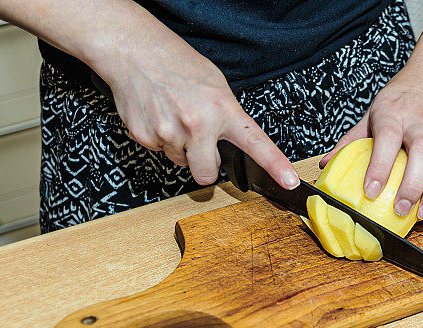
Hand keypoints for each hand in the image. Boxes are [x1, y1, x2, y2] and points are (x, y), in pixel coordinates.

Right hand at [98, 34, 297, 188]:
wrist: (133, 51)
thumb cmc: (175, 63)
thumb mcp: (215, 85)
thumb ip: (226, 116)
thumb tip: (230, 141)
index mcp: (223, 109)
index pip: (256, 144)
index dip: (276, 165)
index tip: (289, 181)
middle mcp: (198, 124)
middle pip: (207, 174)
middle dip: (204, 163)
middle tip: (198, 140)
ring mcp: (170, 133)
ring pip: (182, 163)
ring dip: (180, 147)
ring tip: (174, 116)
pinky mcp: (146, 138)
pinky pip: (160, 152)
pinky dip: (160, 140)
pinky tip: (159, 116)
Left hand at [321, 66, 422, 219]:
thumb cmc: (404, 96)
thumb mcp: (374, 110)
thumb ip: (352, 139)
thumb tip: (327, 165)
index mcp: (394, 111)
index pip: (387, 137)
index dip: (380, 165)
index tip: (371, 191)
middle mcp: (422, 121)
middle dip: (413, 184)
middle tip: (399, 209)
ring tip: (422, 215)